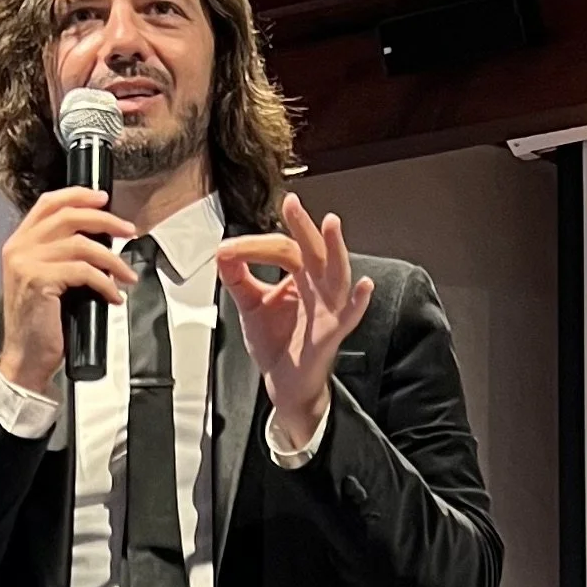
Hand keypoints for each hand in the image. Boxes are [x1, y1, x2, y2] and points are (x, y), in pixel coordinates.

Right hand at [0, 185, 135, 391]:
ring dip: (112, 259)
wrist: (25, 358)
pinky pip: (83, 271)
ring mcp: (26, 263)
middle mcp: (19, 248)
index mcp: (19, 243)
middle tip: (128, 231)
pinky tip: (113, 295)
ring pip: (81, 244)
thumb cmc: (39, 324)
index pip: (48, 203)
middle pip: (69, 217)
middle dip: (105, 221)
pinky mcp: (39, 281)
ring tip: (126, 274)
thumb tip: (100, 240)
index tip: (104, 199)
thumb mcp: (46, 279)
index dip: (78, 195)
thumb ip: (60, 254)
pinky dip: (105, 282)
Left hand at [219, 193, 373, 445]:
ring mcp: (327, 308)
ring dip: (335, 249)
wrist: (284, 383)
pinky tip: (364, 286)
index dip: (256, 247)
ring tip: (331, 225)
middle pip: (312, 251)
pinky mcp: (331, 333)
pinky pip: (348, 316)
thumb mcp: (250, 305)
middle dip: (303, 226)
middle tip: (291, 203)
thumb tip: (223, 252)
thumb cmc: (277, 344)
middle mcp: (317, 287)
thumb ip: (237, 279)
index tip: (228, 250)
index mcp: (300, 276)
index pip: (283, 249)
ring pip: (335, 273)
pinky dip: (357, 302)